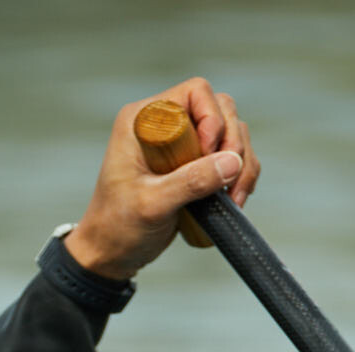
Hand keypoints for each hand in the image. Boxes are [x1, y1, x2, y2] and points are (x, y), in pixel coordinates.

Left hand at [63, 78, 259, 280]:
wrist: (112, 255)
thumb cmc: (117, 227)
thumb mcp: (151, 205)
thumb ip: (190, 182)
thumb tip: (232, 162)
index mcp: (144, 120)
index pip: (195, 93)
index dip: (212, 119)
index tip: (207, 156)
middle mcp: (166, 125)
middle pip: (221, 110)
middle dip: (233, 144)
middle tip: (228, 181)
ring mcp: (183, 145)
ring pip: (232, 134)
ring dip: (242, 164)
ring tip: (233, 198)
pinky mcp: (194, 167)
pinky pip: (231, 158)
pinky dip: (240, 176)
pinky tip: (233, 200)